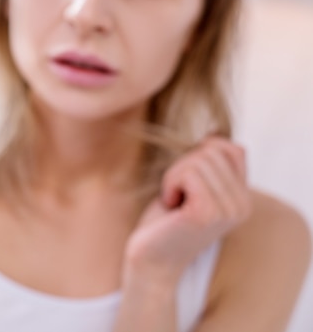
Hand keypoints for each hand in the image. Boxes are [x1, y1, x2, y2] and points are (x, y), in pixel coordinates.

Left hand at [124, 136, 251, 285]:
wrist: (150, 260)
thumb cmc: (164, 221)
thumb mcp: (191, 187)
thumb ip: (210, 165)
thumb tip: (216, 133)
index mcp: (244, 198)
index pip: (232, 148)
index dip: (201, 153)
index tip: (186, 181)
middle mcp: (243, 205)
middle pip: (213, 150)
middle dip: (183, 165)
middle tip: (175, 194)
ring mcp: (227, 210)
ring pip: (198, 159)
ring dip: (174, 175)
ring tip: (173, 200)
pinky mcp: (206, 213)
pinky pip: (187, 172)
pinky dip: (170, 182)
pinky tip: (169, 204)